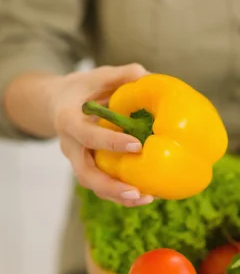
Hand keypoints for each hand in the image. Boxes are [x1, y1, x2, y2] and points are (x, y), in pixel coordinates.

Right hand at [50, 64, 153, 206]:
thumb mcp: (98, 76)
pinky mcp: (87, 167)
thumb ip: (122, 75)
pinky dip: (120, 193)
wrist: (57, 103)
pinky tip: (145, 195)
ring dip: (117, 196)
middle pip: (85, 174)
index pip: (88, 135)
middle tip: (136, 191)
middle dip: (110, 186)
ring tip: (145, 199)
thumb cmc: (83, 88)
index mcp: (69, 120)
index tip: (136, 145)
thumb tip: (147, 76)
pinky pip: (101, 185)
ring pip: (93, 185)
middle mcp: (70, 145)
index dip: (110, 142)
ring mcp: (77, 160)